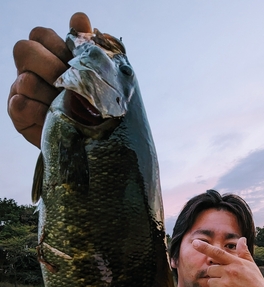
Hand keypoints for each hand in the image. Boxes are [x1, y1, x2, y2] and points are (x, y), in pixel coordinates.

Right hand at [7, 13, 91, 147]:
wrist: (89, 140)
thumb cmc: (93, 105)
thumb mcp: (96, 75)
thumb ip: (87, 47)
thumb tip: (79, 18)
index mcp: (48, 54)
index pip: (40, 34)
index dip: (57, 45)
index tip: (75, 63)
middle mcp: (30, 69)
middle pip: (24, 50)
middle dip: (50, 67)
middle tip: (67, 84)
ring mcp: (21, 90)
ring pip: (26, 80)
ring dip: (49, 95)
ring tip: (66, 107)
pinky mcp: (18, 112)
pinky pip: (21, 104)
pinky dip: (40, 112)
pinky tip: (54, 118)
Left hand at [192, 237, 263, 286]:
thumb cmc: (256, 283)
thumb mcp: (251, 266)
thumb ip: (243, 252)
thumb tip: (241, 239)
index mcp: (236, 263)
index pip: (217, 253)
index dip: (204, 247)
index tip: (194, 243)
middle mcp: (229, 271)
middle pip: (210, 269)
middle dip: (215, 274)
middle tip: (228, 280)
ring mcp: (226, 284)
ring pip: (210, 281)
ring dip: (216, 285)